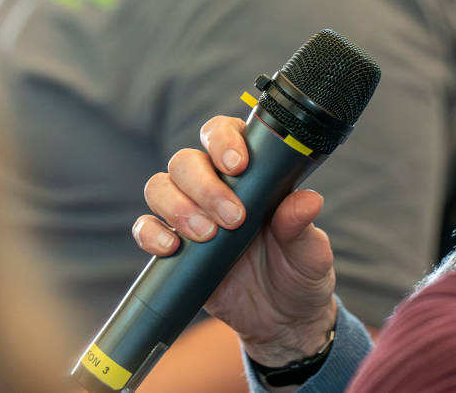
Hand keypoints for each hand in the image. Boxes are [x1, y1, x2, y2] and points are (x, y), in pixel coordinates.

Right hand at [132, 116, 337, 366]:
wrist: (281, 320)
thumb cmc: (298, 273)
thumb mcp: (309, 252)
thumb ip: (302, 226)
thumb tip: (308, 201)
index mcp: (249, 173)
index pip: (224, 134)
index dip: (224, 141)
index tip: (237, 166)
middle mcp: (214, 186)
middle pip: (186, 161)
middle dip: (204, 186)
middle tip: (232, 218)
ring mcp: (189, 214)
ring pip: (160, 186)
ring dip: (177, 207)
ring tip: (206, 235)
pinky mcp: (173, 245)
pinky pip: (145, 227)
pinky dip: (151, 233)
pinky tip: (172, 248)